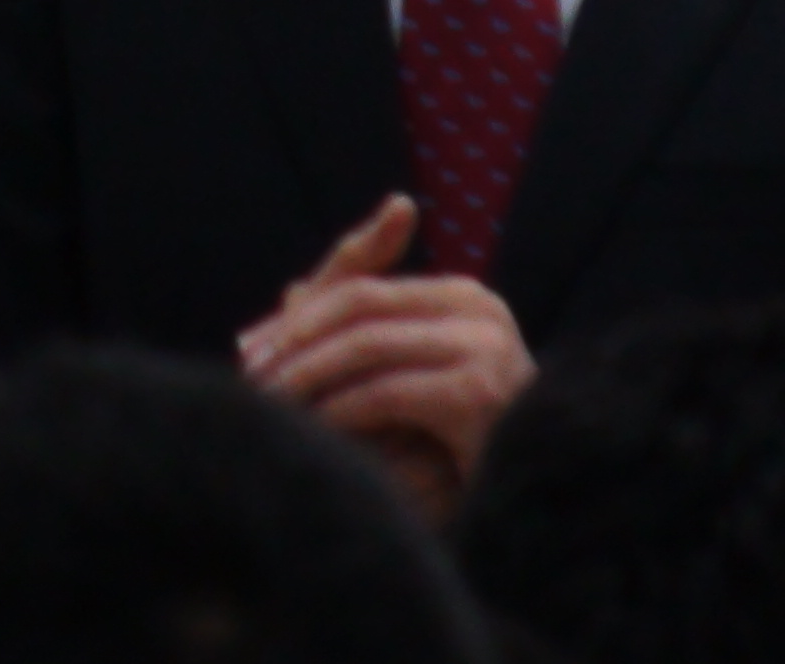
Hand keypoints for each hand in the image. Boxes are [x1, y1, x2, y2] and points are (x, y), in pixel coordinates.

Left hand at [238, 194, 534, 522]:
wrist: (535, 497)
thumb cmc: (464, 441)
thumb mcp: (410, 373)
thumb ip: (360, 328)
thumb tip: (290, 290)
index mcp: (464, 297)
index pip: (363, 287)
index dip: (300, 318)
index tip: (251, 349)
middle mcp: (479, 311)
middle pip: (359, 310)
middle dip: (295, 341)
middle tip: (249, 374)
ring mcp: (485, 348)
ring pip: (366, 346)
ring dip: (306, 375)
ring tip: (267, 402)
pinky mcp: (480, 396)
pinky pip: (385, 393)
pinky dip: (339, 410)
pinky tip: (310, 432)